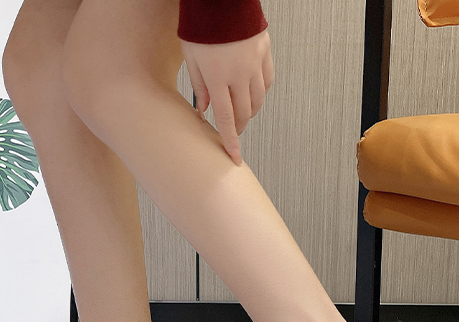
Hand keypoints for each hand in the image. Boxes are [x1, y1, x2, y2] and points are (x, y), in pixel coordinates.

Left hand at [181, 29, 273, 165]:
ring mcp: (255, 63)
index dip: (230, 141)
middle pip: (244, 113)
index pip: (226, 118)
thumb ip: (200, 87)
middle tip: (232, 131)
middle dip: (238, 127)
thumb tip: (205, 112)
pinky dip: (260, 93)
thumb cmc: (201, 26)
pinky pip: (267, 82)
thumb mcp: (192, 59)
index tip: (234, 158)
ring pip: (258, 100)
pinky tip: (253, 94)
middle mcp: (239, 74)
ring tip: (241, 113)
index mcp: (218, 77)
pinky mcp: (265, 53)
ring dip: (249, 112)